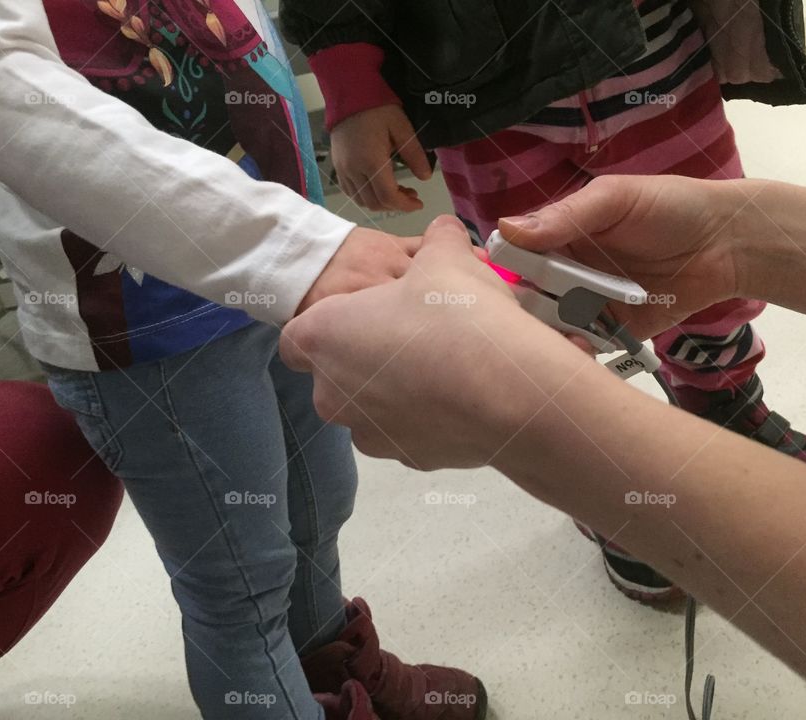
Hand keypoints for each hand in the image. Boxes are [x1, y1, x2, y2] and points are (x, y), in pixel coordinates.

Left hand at [281, 215, 587, 468]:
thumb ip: (436, 240)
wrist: (508, 391)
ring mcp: (369, 433)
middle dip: (368, 356)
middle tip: (415, 332)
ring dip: (398, 389)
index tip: (367, 312)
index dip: (330, 322)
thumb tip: (444, 232)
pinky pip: (410, 431)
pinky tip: (465, 396)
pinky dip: (429, 417)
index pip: (297, 337)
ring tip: (447, 365)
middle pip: (338, 373)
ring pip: (373, 406)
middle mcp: (333, 394)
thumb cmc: (457, 316)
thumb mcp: (446, 257)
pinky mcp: (409, 460)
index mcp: (323, 340)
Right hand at [330, 104, 431, 211]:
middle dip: (395, 205)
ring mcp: (343, 171)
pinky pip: (351, 192)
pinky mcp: (337, 168)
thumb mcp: (402, 128)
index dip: (405, 205)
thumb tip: (425, 177)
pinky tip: (378, 187)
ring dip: (381, 202)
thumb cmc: (377, 109)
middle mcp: (354, 170)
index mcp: (371, 161)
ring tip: (396, 191)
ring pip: (362, 201)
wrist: (348, 95)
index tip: (419, 203)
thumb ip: (414, 154)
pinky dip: (366, 196)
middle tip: (411, 195)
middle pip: (375, 203)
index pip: (388, 197)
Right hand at [498, 175, 742, 339]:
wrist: (728, 244)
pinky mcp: (613, 332)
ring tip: (548, 339)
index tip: (485, 285)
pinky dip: (577, 352)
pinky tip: (576, 351)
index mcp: (561, 236)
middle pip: (528, 297)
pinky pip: (586, 347)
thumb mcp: (615, 200)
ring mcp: (589, 305)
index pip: (517, 255)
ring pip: (552, 326)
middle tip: (516, 320)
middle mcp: (568, 273)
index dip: (500, 270)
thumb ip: (565, 216)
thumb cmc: (671, 208)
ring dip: (547, 334)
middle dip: (521, 310)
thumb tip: (506, 229)